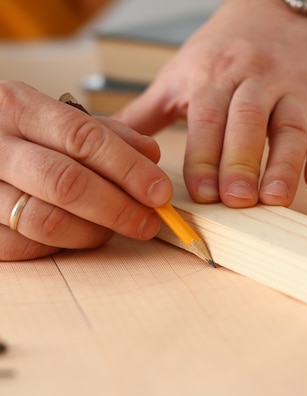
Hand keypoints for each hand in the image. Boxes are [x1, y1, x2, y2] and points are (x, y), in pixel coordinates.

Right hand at [0, 81, 172, 260]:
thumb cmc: (16, 132)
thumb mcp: (55, 118)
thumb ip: (105, 133)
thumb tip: (151, 155)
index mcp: (17, 107)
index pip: (84, 138)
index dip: (129, 169)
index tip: (160, 191)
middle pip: (67, 183)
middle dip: (118, 207)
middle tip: (148, 221)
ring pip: (45, 220)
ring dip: (93, 232)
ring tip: (115, 229)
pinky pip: (22, 246)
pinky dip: (59, 247)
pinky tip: (78, 236)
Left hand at [115, 0, 306, 207]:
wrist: (280, 10)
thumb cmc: (225, 48)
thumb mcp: (182, 71)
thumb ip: (148, 110)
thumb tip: (107, 144)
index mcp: (214, 72)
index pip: (207, 118)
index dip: (204, 157)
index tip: (203, 195)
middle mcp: (255, 76)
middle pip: (248, 121)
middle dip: (241, 163)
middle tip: (237, 201)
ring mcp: (294, 86)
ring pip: (290, 126)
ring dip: (284, 164)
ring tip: (276, 199)